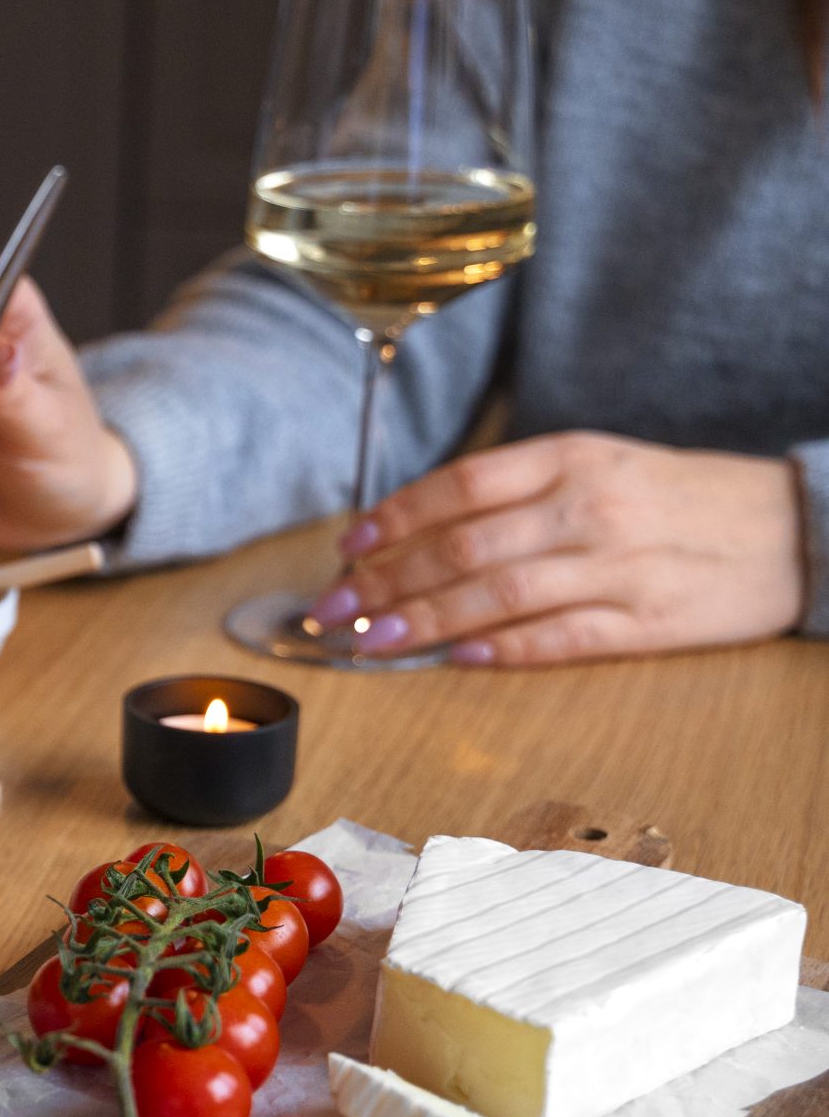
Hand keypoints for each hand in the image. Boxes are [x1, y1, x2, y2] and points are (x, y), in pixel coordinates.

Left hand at [317, 433, 805, 664]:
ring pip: (500, 595)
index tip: (345, 549)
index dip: (393, 519)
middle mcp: (590, 507)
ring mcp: (620, 566)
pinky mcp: (648, 622)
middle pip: (465, 547)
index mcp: (572, 458)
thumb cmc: (674, 496)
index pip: (460, 486)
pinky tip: (455, 659)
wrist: (791, 527)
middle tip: (333, 610)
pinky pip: (561, 638)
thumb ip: (515, 491)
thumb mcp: (597, 465)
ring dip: (426, 622)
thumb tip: (415, 530)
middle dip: (388, 582)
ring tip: (372, 642)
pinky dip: (502, 650)